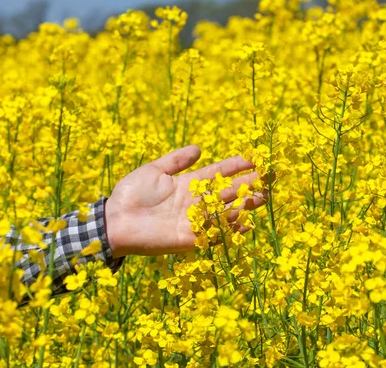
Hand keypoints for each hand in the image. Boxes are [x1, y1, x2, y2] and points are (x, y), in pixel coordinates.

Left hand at [104, 145, 265, 256]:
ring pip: (226, 211)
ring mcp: (194, 220)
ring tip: (264, 197)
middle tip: (271, 177)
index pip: (218, 173)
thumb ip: (176, 160)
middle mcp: (195, 202)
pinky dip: (231, 229)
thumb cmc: (130, 194)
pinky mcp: (190, 238)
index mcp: (187, 184)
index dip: (235, 166)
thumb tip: (199, 147)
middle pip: (227, 192)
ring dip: (245, 205)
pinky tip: (246, 223)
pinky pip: (215, 233)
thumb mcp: (154, 170)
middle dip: (249, 184)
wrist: (114, 221)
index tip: (254, 157)